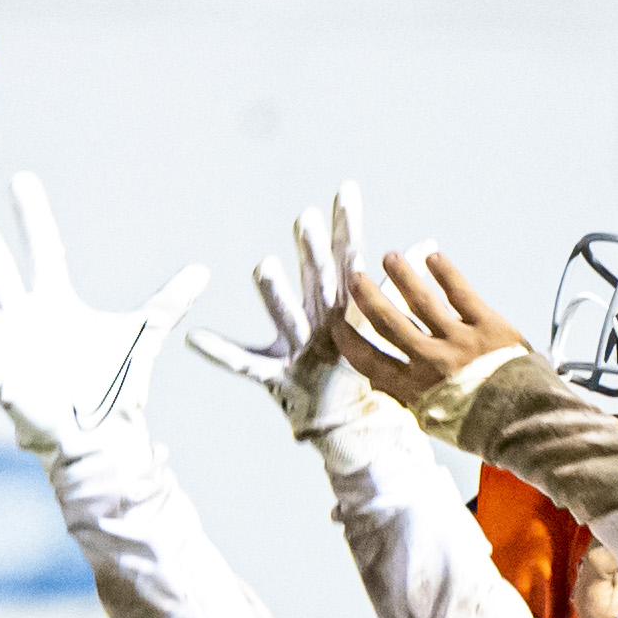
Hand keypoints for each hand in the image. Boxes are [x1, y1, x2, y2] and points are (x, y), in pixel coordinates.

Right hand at [0, 173, 209, 472]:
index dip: (33, 215)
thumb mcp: (143, 335)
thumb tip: (203, 271)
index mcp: (57, 301)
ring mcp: (6, 342)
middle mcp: (25, 315)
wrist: (101, 439)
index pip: (44, 247)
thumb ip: (168, 301)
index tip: (22, 179)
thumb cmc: (116, 389)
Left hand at [184, 181, 375, 443]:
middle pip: (319, 285)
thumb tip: (424, 244)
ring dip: (276, 294)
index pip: (349, 261)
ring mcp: (302, 354)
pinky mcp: (277, 378)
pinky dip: (220, 353)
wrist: (347, 427)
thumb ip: (391, 282)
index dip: (348, 225)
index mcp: (346, 313)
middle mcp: (326, 329)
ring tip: (262, 264)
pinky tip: (193, 339)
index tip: (346, 189)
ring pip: (288, 319)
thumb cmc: (355, 370)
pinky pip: (245, 365)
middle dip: (314, 252)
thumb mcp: (373, 322)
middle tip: (305, 218)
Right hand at [333, 248, 532, 428]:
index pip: (371, 361)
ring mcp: (460, 341)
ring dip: (403, 276)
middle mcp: (432, 362)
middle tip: (355, 278)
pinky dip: (445, 273)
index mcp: (416, 390)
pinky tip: (433, 258)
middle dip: (368, 298)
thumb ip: (410, 398)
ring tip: (390, 258)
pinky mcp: (488, 326)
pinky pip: (461, 293)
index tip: (336, 323)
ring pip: (422, 301)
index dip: (349, 340)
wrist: (527, 423)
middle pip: (389, 322)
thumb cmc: (483, 427)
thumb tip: (384, 382)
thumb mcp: (436, 421)